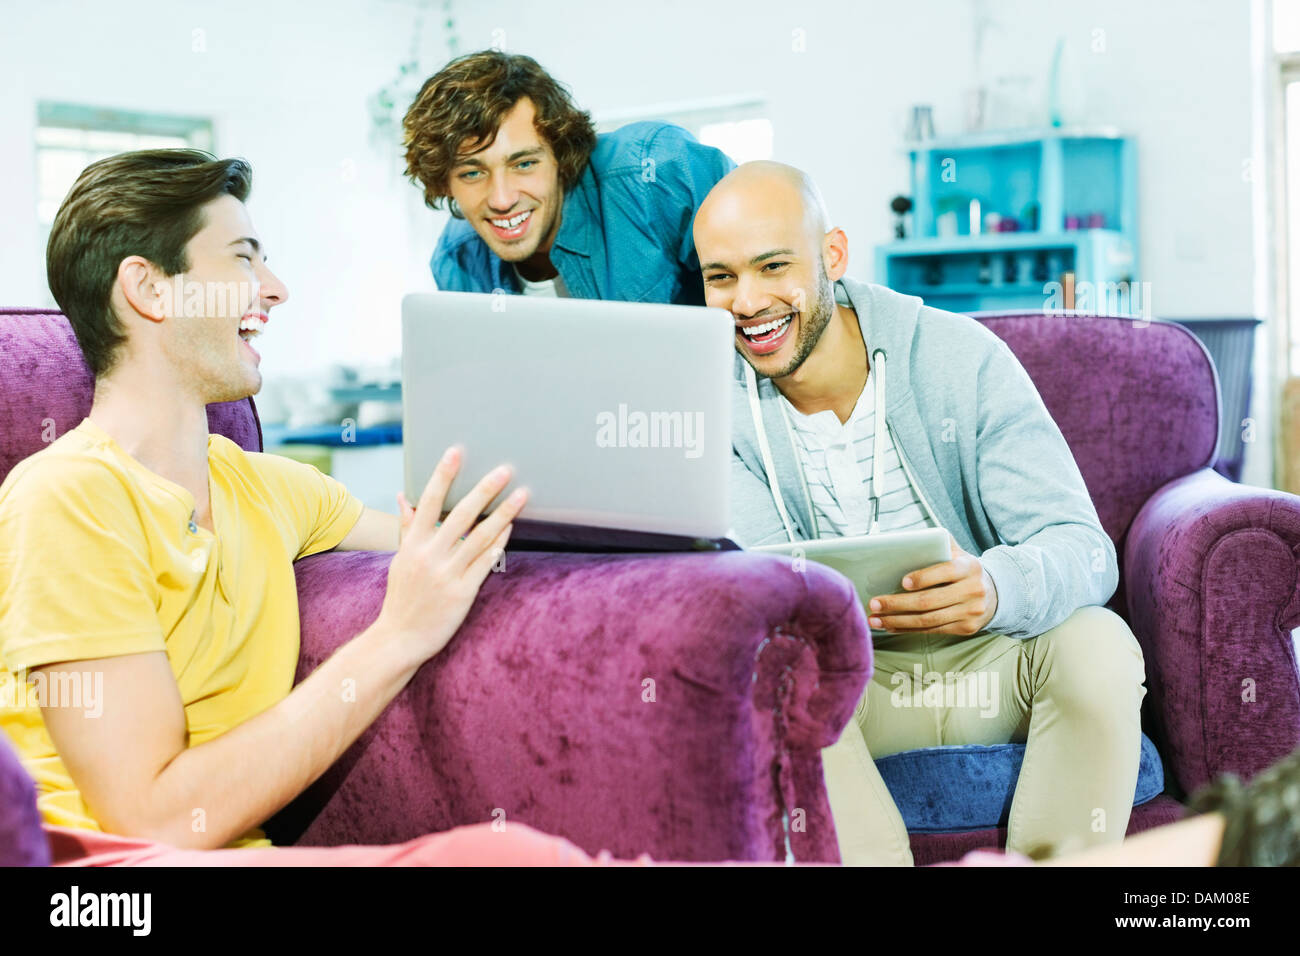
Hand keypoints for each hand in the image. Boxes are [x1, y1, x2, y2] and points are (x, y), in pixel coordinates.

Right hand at [378, 446, 527, 665]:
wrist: (399, 638)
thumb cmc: (402, 597)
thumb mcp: (400, 560)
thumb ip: (408, 527)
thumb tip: (404, 496)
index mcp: (412, 544)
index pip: (429, 501)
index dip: (443, 475)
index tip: (456, 452)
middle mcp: (429, 556)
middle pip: (461, 514)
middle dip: (485, 489)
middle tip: (505, 469)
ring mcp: (446, 574)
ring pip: (480, 536)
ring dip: (503, 513)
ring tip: (522, 494)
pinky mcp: (462, 593)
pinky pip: (486, 562)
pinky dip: (499, 543)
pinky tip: (511, 527)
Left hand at [866, 532, 997, 635]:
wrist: (993, 593)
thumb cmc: (961, 569)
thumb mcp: (955, 552)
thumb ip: (936, 544)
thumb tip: (902, 542)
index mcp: (969, 567)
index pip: (945, 571)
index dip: (923, 578)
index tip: (902, 582)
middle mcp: (973, 590)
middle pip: (930, 601)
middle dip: (897, 604)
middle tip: (874, 604)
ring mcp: (970, 612)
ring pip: (928, 620)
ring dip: (897, 621)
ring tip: (875, 620)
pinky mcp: (966, 628)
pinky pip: (932, 631)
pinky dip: (908, 629)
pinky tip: (891, 627)